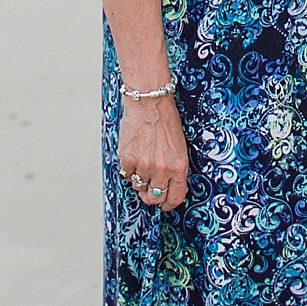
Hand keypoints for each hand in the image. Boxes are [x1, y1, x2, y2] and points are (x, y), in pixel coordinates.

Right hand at [118, 93, 188, 211]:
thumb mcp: (179, 146)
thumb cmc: (165, 120)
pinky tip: (134, 154)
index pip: (175, 198)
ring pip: (139, 187)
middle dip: (152, 196)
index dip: (169, 204)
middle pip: (155, 198)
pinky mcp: (128, 159)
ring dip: (140, 179)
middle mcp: (162, 169)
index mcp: (179, 166)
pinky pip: (127, 174)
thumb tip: (167, 186)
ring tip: (142, 162)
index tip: (165, 203)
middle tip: (149, 187)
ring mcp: (144, 165)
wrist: (149, 101)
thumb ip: (174, 168)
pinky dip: (129, 168)